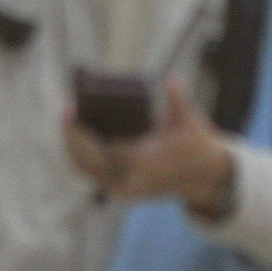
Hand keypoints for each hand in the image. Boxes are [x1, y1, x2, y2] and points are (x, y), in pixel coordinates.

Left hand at [64, 80, 236, 217]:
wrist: (204, 175)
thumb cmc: (195, 144)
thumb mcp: (189, 122)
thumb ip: (179, 101)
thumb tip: (172, 81)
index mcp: (145, 163)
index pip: (103, 148)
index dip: (82, 130)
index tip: (72, 110)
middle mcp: (130, 179)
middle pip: (87, 159)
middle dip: (73, 135)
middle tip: (68, 111)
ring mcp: (122, 188)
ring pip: (84, 168)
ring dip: (73, 145)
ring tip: (69, 119)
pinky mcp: (117, 189)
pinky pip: (90, 172)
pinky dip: (79, 155)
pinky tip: (75, 136)